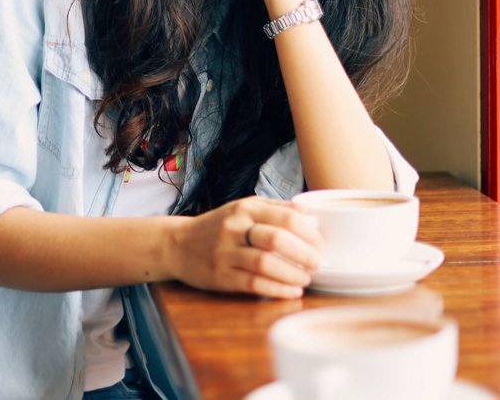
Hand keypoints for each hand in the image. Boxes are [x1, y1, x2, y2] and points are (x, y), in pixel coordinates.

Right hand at [170, 197, 322, 297]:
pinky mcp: (220, 276)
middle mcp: (234, 228)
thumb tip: (308, 212)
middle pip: (276, 239)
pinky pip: (253, 284)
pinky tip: (291, 291)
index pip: (285, 217)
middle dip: (304, 254)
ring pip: (265, 264)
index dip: (309, 233)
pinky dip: (277, 289)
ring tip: (306, 279)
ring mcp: (225, 252)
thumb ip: (274, 208)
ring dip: (292, 274)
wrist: (178, 244)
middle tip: (318, 264)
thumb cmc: (217, 227)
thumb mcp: (242, 208)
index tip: (321, 244)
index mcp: (244, 208)